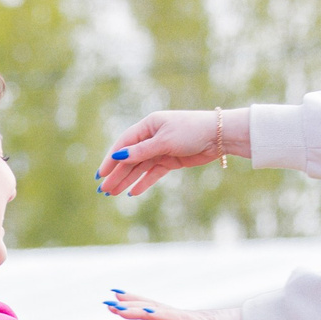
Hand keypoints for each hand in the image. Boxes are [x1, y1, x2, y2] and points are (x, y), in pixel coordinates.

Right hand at [97, 109, 241, 197]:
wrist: (219, 135)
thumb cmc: (191, 131)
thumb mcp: (164, 141)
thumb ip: (141, 151)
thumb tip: (119, 156)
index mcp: (148, 125)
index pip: (124, 144)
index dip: (111, 159)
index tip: (101, 174)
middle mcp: (152, 137)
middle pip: (130, 158)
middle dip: (116, 174)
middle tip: (103, 190)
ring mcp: (161, 149)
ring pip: (139, 167)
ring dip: (126, 180)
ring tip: (113, 194)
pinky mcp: (171, 160)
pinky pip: (153, 173)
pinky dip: (144, 182)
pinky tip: (133, 193)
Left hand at [102, 291, 249, 319]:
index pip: (153, 312)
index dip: (135, 307)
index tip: (117, 303)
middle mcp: (181, 316)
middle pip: (149, 307)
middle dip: (128, 303)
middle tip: (108, 298)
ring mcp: (186, 318)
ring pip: (154, 311)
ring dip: (134, 308)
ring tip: (114, 305)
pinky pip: (170, 317)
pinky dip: (155, 314)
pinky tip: (143, 311)